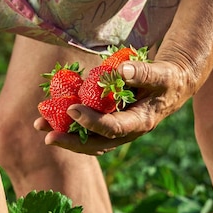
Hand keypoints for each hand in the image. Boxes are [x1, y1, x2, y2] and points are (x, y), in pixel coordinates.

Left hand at [34, 59, 196, 154]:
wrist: (172, 85)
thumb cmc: (168, 79)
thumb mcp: (162, 74)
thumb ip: (143, 73)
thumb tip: (120, 70)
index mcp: (140, 122)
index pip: (113, 128)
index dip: (92, 122)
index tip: (72, 110)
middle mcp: (125, 131)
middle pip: (95, 142)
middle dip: (70, 140)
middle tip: (47, 135)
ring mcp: (115, 128)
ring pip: (87, 137)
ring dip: (63, 133)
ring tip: (39, 125)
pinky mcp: (107, 120)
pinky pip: (85, 126)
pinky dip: (68, 122)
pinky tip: (50, 112)